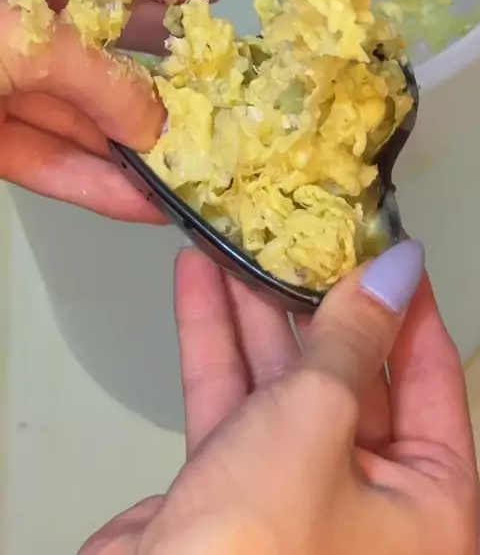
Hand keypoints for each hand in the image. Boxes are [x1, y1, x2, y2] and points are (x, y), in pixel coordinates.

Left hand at [0, 0, 216, 219]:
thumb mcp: (18, 34)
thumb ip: (97, 77)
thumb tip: (159, 128)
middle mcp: (14, 11)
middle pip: (102, 41)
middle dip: (158, 73)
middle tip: (217, 98)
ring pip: (77, 109)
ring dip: (132, 145)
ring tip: (195, 169)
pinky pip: (44, 154)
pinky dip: (90, 181)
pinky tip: (145, 205)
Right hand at [80, 243, 478, 554]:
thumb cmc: (254, 550)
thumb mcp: (317, 423)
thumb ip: (351, 343)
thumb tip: (394, 274)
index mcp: (427, 505)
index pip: (429, 378)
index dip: (406, 305)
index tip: (385, 246)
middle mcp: (369, 504)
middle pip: (350, 376)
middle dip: (313, 301)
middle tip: (300, 237)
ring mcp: (295, 495)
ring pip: (283, 384)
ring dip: (254, 313)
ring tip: (238, 244)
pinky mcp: (230, 490)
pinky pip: (232, 404)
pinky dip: (215, 345)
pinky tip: (198, 285)